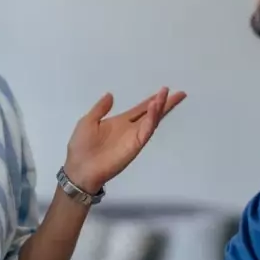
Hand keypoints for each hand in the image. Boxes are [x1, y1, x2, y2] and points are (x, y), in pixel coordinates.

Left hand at [64, 87, 186, 192]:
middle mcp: (130, 129)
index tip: (165, 90)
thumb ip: (100, 109)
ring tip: (166, 95)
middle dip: (165, 103)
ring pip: (151, 120)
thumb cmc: (81, 146)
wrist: (79, 169)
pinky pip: (146, 130)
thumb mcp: (88, 121)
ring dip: (159, 108)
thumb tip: (110, 95)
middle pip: (152, 113)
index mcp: (120, 122)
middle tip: (180, 94)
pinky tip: (155, 107)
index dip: (152, 100)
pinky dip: (152, 119)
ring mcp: (134, 137)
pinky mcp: (135, 145)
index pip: (140, 109)